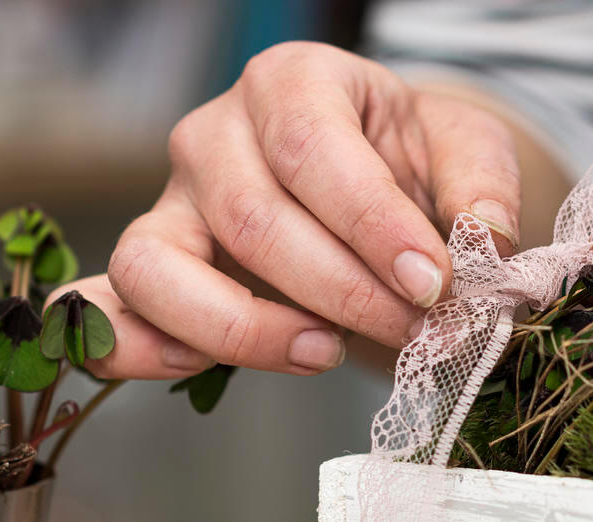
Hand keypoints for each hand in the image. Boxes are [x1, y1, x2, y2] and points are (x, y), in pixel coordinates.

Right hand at [65, 42, 520, 378]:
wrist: (374, 179)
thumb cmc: (411, 159)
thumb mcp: (463, 150)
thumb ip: (480, 186)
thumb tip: (485, 244)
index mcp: (291, 83)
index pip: (311, 149)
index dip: (372, 226)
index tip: (435, 284)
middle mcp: (216, 136)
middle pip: (251, 220)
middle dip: (341, 293)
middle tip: (413, 333)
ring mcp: (171, 203)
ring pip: (160, 267)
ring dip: (242, 328)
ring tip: (322, 353)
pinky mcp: (154, 266)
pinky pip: (107, 307)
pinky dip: (131, 347)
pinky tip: (194, 368)